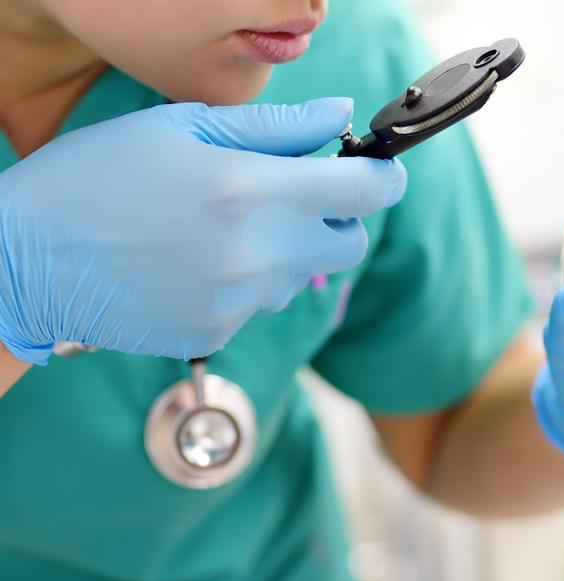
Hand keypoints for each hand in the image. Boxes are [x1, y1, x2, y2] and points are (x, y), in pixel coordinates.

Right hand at [0, 98, 405, 363]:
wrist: (27, 259)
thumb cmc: (97, 178)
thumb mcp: (180, 128)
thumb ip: (273, 126)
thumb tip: (340, 118)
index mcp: (250, 189)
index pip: (363, 190)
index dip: (384, 177)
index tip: (380, 171)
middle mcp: (255, 254)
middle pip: (351, 243)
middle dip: (339, 217)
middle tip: (296, 196)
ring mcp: (238, 303)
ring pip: (305, 276)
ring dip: (288, 250)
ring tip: (225, 229)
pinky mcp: (217, 335)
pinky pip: (260, 306)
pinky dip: (247, 283)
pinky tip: (197, 264)